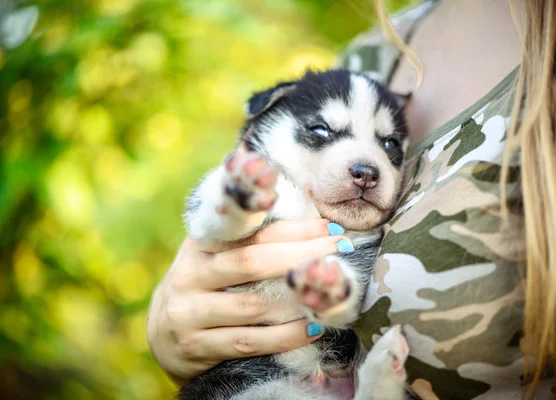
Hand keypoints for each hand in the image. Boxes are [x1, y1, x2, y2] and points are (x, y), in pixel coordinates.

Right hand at [146, 219, 351, 383]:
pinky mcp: (195, 346)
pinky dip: (284, 336)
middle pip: (252, 262)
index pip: (251, 231)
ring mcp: (189, 312)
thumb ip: (248, 237)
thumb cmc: (205, 284)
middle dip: (301, 255)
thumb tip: (308, 210)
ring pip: (252, 305)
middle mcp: (190, 274)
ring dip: (297, 299)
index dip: (294, 228)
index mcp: (200, 244)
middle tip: (341, 250)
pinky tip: (313, 328)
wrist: (162, 332)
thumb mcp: (214, 254)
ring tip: (330, 290)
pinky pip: (248, 341)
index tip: (331, 227)